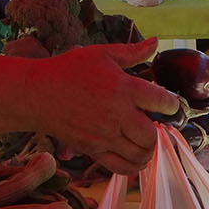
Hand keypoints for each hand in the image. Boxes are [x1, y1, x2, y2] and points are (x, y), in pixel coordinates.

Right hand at [32, 38, 180, 174]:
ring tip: (144, 140)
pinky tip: (136, 157)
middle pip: (152, 134)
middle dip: (159, 131)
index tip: (168, 104)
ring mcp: (104, 135)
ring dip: (148, 149)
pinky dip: (134, 166)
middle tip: (154, 124)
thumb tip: (155, 42)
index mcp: (123, 88)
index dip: (171, 104)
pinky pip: (121, 167)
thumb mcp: (101, 54)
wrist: (36, 94)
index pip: (162, 101)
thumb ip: (132, 52)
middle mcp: (116, 114)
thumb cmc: (69, 69)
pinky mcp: (92, 149)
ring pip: (140, 153)